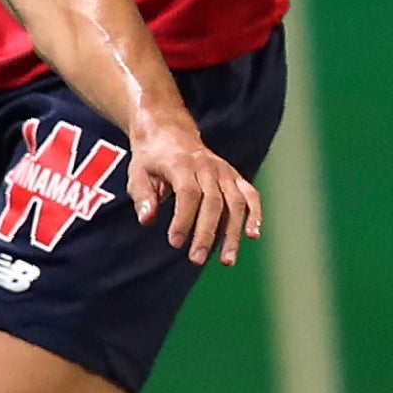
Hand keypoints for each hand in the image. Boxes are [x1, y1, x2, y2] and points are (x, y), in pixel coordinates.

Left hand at [126, 123, 263, 266]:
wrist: (170, 132)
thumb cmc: (152, 158)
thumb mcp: (137, 172)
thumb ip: (142, 196)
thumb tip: (147, 219)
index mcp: (182, 163)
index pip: (188, 193)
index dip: (184, 219)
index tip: (176, 242)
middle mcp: (207, 166)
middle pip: (213, 201)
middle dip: (207, 233)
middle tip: (197, 259)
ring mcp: (224, 171)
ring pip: (235, 202)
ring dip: (232, 232)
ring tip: (227, 260)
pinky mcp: (234, 176)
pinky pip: (250, 195)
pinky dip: (255, 214)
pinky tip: (253, 235)